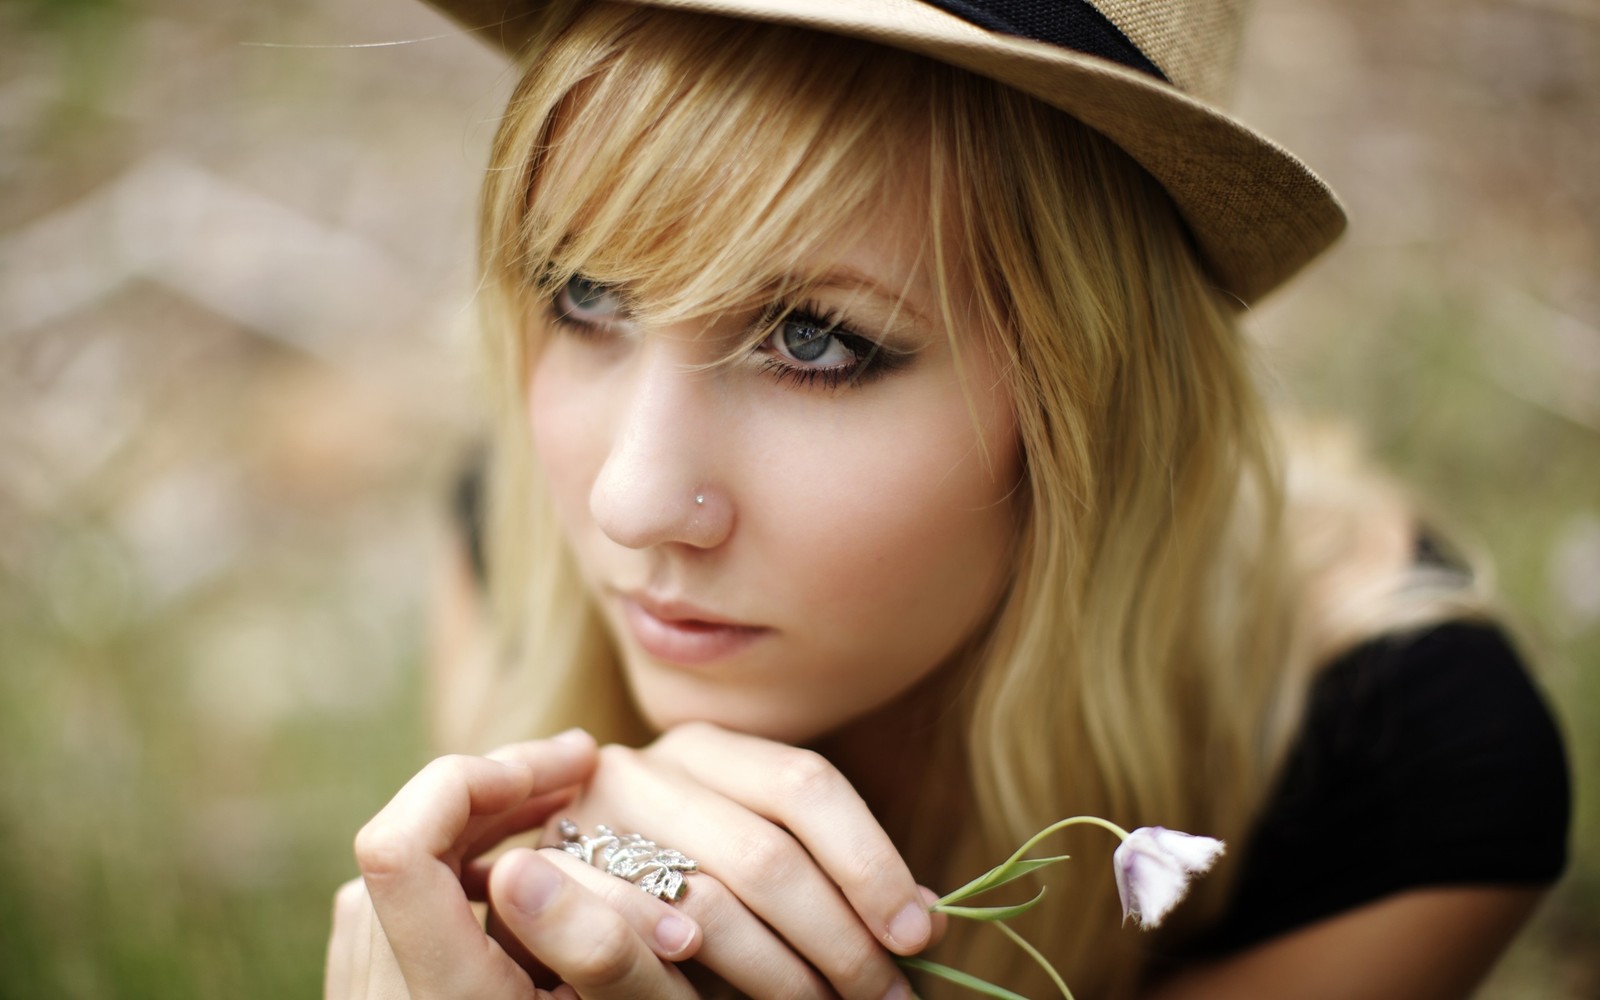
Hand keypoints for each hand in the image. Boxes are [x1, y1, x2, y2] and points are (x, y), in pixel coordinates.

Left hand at [325, 730, 704, 998]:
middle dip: (500, 786)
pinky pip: (400, 906)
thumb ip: (595, 948)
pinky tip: (523, 876)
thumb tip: (529, 857)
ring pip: (400, 866)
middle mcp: (378, 995)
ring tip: (566, 807)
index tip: (568, 768)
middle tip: (585, 765)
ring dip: (482, 824)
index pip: (398, 847)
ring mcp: (362, 997)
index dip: (473, 782)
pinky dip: (460, 871)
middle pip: (403, 839)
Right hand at [505, 722, 942, 998]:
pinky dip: (697, 983)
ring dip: (782, 977)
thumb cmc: (677, 883)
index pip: (808, 784)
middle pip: (767, 852)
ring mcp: (589, 824)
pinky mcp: (550, 885)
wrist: (545, 895)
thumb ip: (831, 880)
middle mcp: (647, 768)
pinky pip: (635, 943)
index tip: (917, 933)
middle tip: (883, 995)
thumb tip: (929, 918)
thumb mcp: (755, 861)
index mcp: (710, 748)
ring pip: (708, 904)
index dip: (870, 860)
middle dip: (838, 938)